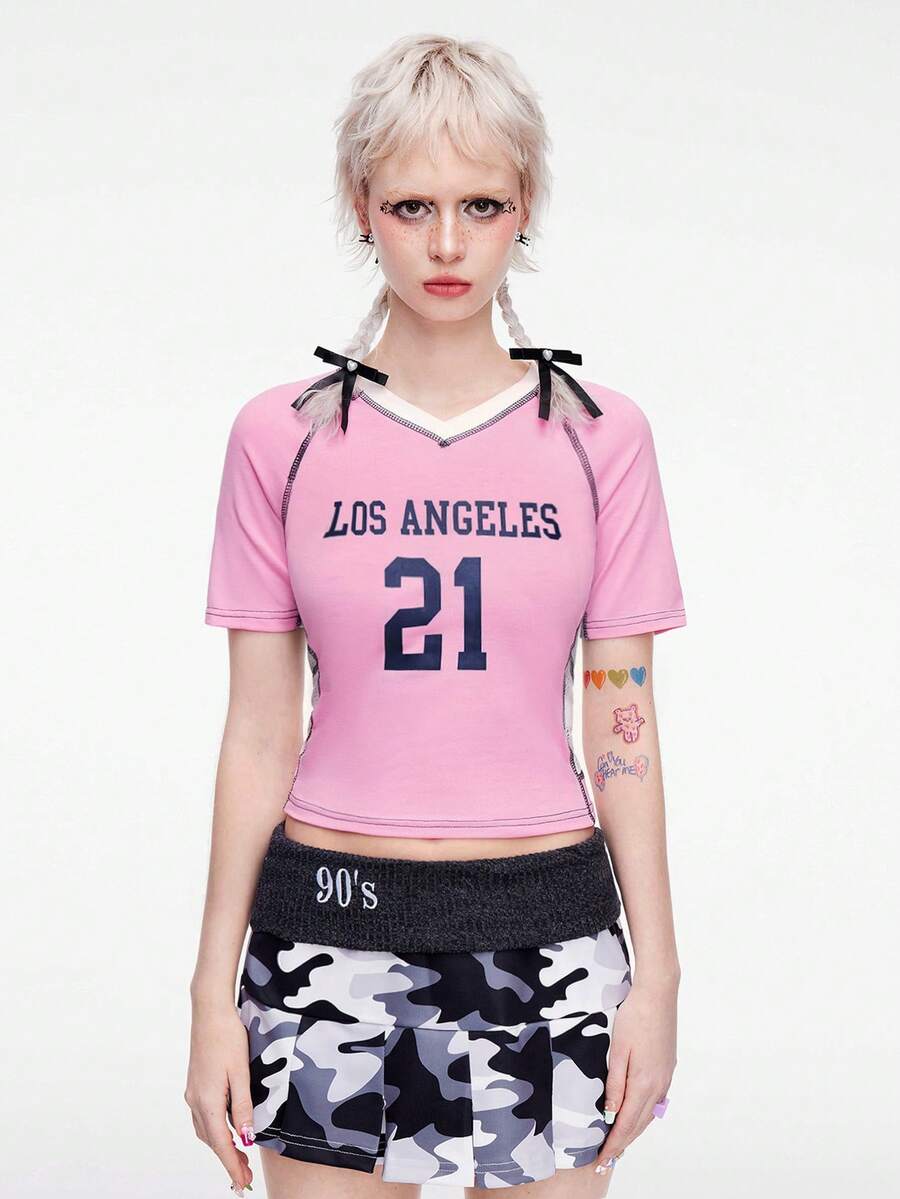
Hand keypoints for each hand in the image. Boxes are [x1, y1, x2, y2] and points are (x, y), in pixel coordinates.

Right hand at [184, 999, 255, 1194]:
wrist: (209, 1011)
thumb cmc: (228, 1036)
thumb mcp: (241, 1072)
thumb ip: (243, 1106)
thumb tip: (246, 1137)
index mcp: (207, 1100)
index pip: (221, 1143)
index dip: (232, 1165)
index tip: (241, 1183)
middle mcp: (196, 1100)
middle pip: (212, 1140)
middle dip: (228, 1159)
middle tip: (244, 1177)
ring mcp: (193, 1092)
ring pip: (206, 1129)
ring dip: (222, 1145)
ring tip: (240, 1156)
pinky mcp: (195, 1084)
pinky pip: (204, 1116)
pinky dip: (215, 1129)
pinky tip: (228, 1129)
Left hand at [595, 979, 676, 1171]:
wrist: (658, 993)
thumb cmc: (633, 1017)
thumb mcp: (617, 1050)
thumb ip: (614, 1084)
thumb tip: (610, 1113)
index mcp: (644, 1082)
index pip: (626, 1123)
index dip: (613, 1144)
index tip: (602, 1159)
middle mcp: (658, 1085)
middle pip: (639, 1123)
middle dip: (623, 1143)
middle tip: (607, 1159)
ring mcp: (665, 1077)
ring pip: (648, 1114)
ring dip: (634, 1130)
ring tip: (619, 1143)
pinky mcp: (667, 1068)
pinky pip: (655, 1101)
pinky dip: (643, 1114)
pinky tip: (635, 1115)